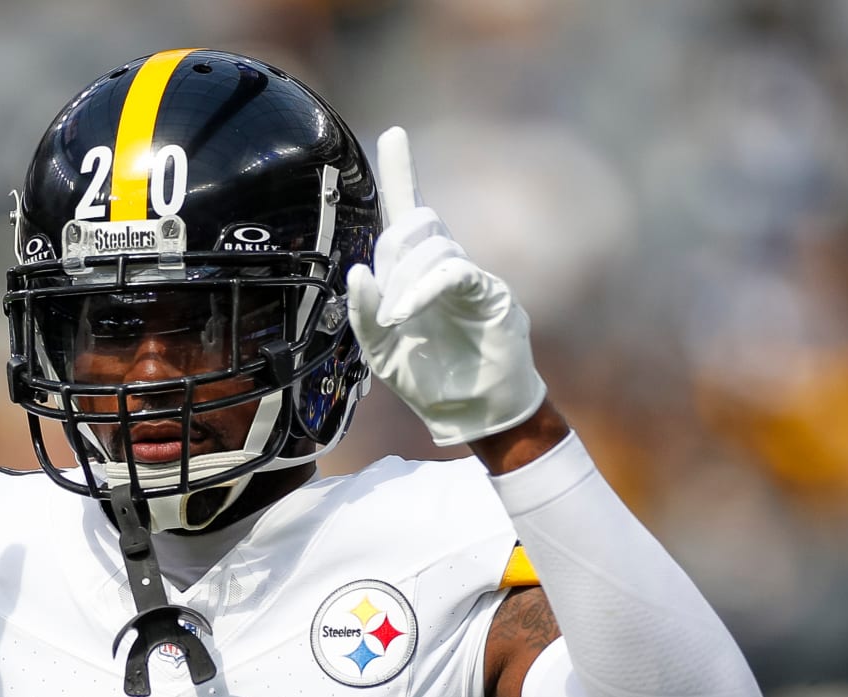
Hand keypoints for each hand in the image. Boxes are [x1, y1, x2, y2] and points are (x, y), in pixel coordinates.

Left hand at [346, 128, 545, 446]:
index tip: (392, 133)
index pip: (406, 212)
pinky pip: (452, 271)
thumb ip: (362, 312)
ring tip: (398, 322)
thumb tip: (358, 271)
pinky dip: (424, 289)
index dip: (400, 172)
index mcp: (415, 273)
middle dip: (391, 256)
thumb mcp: (379, 349)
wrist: (470, 412)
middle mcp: (444, 265)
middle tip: (388, 309)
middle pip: (414, 224)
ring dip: (404, 283)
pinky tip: (407, 313)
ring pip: (431, 245)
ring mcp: (469, 276)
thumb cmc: (428, 378)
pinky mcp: (489, 293)